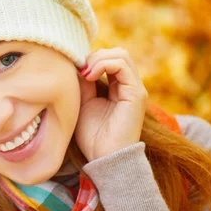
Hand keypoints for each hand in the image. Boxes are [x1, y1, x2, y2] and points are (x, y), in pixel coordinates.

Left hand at [75, 47, 147, 161]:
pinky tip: (89, 76)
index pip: (109, 59)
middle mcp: (128, 86)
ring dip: (98, 59)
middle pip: (116, 53)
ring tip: (84, 73)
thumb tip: (76, 63)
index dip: (90, 59)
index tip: (74, 69)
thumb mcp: (82, 102)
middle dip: (94, 56)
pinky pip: (123, 65)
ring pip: (121, 55)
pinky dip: (104, 64)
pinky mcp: (136, 94)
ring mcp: (134, 88)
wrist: (103, 157)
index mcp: (117, 87)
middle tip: (79, 70)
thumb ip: (82, 82)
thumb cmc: (92, 135)